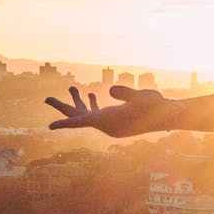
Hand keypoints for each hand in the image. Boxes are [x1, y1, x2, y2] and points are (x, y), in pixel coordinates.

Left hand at [45, 85, 172, 136]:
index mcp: (109, 122)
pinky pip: (98, 112)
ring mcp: (111, 122)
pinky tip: (89, 94)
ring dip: (78, 101)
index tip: (50, 126)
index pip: (82, 123)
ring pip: (88, 113)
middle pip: (79, 116)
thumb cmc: (155, 106)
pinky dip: (91, 104)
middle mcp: (106, 124)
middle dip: (63, 107)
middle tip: (46, 98)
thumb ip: (124, 93)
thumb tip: (110, 90)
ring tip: (72, 87)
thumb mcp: (141, 97)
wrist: (168, 115)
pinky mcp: (116, 119)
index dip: (65, 123)